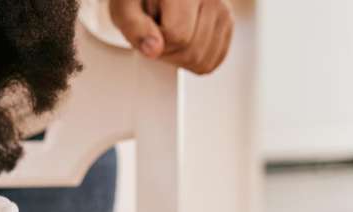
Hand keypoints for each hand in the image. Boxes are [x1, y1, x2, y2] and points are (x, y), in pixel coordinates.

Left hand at [109, 0, 233, 74]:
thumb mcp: (124, 8)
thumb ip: (134, 27)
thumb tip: (153, 50)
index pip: (177, 35)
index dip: (155, 41)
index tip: (148, 26)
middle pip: (192, 52)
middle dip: (167, 51)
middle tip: (157, 32)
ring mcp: (224, 10)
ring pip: (203, 60)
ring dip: (178, 56)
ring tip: (169, 32)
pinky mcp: (227, 23)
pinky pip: (211, 62)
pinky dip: (191, 60)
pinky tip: (181, 41)